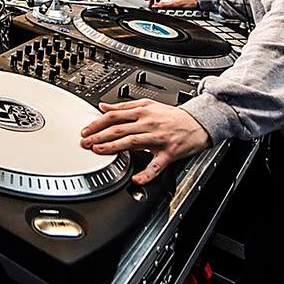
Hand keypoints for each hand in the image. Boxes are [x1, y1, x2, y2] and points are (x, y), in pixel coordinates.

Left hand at [80, 99, 209, 184]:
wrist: (197, 123)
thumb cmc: (172, 116)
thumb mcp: (148, 104)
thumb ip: (124, 106)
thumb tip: (103, 106)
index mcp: (142, 112)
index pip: (114, 116)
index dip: (98, 123)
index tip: (86, 130)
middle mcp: (148, 124)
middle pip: (119, 128)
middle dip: (100, 135)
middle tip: (85, 142)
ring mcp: (158, 138)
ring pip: (132, 141)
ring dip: (114, 147)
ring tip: (99, 151)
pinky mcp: (168, 153)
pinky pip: (156, 165)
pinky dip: (146, 173)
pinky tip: (136, 179)